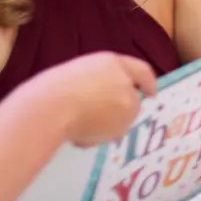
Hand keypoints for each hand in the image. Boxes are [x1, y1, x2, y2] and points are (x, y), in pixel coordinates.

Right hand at [24, 52, 157, 146]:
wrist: (49, 108)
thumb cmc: (52, 89)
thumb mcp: (79, 74)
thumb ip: (98, 82)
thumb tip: (103, 102)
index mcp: (112, 63)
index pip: (140, 70)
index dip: (147, 82)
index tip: (151, 92)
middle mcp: (125, 82)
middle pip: (132, 100)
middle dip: (118, 111)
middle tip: (92, 118)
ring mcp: (126, 104)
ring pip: (122, 120)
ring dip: (107, 125)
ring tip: (77, 123)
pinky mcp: (121, 126)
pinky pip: (111, 135)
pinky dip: (98, 137)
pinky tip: (77, 133)